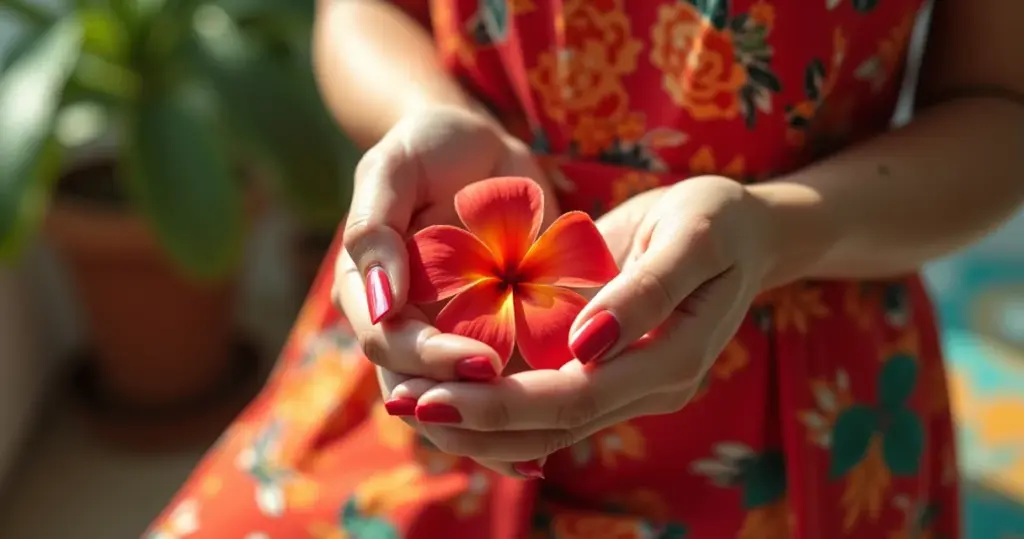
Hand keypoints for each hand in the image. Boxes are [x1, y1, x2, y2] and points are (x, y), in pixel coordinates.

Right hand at [333, 105, 561, 469]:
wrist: (480, 147)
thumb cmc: (430, 145)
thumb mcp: (395, 166)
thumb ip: (375, 226)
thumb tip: (378, 300)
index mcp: (367, 288)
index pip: (387, 341)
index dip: (430, 359)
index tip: (482, 362)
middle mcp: (401, 323)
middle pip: (417, 389)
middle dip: (463, 406)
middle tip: (520, 407)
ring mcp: (443, 335)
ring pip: (452, 404)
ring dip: (487, 433)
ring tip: (536, 452)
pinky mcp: (488, 337)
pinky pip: (493, 390)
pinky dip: (513, 419)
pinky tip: (548, 446)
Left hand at [388, 176, 781, 476]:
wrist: (742, 231)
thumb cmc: (719, 220)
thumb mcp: (693, 235)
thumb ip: (644, 291)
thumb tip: (584, 344)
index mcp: (671, 362)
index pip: (577, 398)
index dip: (504, 405)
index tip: (435, 395)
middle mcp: (645, 388)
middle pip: (551, 426)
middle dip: (473, 421)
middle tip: (401, 405)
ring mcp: (624, 384)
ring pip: (543, 426)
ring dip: (474, 422)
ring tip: (404, 404)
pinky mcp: (603, 368)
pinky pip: (545, 399)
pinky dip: (493, 400)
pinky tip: (442, 386)